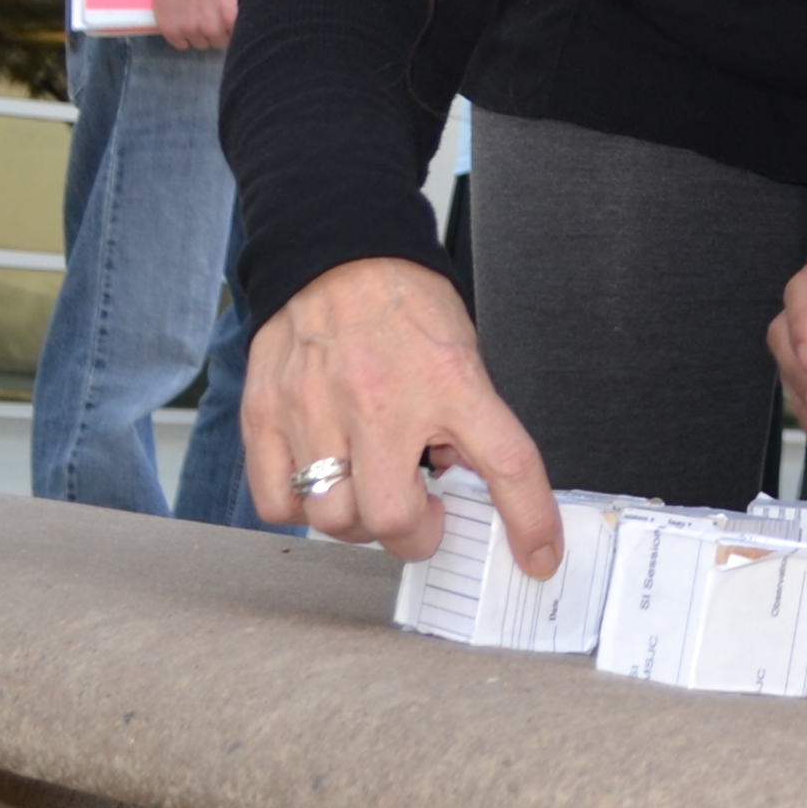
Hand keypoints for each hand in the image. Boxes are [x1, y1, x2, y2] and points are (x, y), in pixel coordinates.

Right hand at [147, 0, 245, 50]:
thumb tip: (268, 8)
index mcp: (232, 17)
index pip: (239, 37)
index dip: (234, 27)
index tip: (229, 16)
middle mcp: (211, 28)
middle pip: (219, 43)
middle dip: (218, 31)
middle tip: (212, 13)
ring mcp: (188, 29)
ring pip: (200, 44)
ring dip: (200, 34)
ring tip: (198, 13)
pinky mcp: (169, 28)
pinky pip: (180, 44)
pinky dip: (182, 35)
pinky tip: (184, 19)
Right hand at [245, 255, 551, 571]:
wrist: (335, 252)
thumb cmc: (402, 303)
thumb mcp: (461, 352)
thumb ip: (465, 420)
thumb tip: (463, 489)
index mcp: (449, 379)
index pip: (506, 463)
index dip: (529, 520)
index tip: (539, 555)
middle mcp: (382, 399)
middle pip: (392, 518)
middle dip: (413, 534)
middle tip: (421, 516)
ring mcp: (318, 408)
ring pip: (332, 517)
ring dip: (356, 521)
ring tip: (368, 488)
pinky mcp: (267, 415)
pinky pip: (277, 502)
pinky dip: (300, 506)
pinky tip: (321, 477)